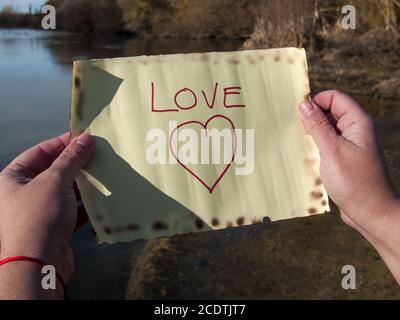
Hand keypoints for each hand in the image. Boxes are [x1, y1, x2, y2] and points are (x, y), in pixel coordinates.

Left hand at [0, 133, 93, 298]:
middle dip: (75, 164)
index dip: (61, 143)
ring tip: (102, 174)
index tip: (83, 137)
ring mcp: (39, 212)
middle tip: (97, 154)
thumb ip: (71, 159)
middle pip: (53, 171)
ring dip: (83, 185)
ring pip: (64, 191)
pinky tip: (101, 199)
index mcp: (12, 179)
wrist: (38, 264)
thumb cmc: (38, 217)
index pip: (39, 152)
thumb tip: (86, 139)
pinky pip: (72, 210)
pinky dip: (85, 205)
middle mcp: (22, 194)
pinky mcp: (54, 228)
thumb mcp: (54, 180)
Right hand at [298, 90, 399, 282]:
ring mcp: (351, 143)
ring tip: (304, 145)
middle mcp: (356, 129)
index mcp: (358, 122)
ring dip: (313, 133)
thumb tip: (304, 104)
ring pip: (327, 128)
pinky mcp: (345, 156)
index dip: (316, 101)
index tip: (298, 114)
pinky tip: (310, 156)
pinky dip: (317, 145)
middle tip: (299, 132)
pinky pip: (328, 142)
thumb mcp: (331, 151)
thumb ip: (317, 126)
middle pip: (330, 111)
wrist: (371, 212)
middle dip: (312, 118)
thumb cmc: (355, 183)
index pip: (334, 97)